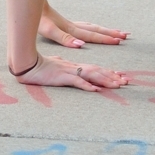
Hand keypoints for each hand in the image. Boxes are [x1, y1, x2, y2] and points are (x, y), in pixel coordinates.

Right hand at [15, 54, 129, 91]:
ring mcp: (69, 71)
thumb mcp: (57, 65)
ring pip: (91, 75)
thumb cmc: (41, 65)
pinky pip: (77, 81)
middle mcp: (75, 67)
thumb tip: (70, 68)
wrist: (28, 64)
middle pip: (97, 71)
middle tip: (126, 81)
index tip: (121, 76)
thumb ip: (65, 66)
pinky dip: (87, 86)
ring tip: (117, 85)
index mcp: (75, 65)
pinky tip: (96, 90)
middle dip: (113, 76)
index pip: (95, 68)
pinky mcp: (62, 77)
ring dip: (105, 80)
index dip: (109, 72)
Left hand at [39, 1, 128, 46]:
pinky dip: (95, 29)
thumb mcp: (49, 31)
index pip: (92, 36)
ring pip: (93, 27)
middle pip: (96, 30)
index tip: (119, 41)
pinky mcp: (66, 24)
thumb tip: (80, 45)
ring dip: (105, 30)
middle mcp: (74, 26)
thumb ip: (64, 38)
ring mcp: (71, 24)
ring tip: (117, 32)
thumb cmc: (39, 20)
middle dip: (110, 34)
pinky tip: (95, 29)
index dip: (105, 39)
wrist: (32, 6)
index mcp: (72, 30)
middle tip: (126, 36)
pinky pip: (86, 26)